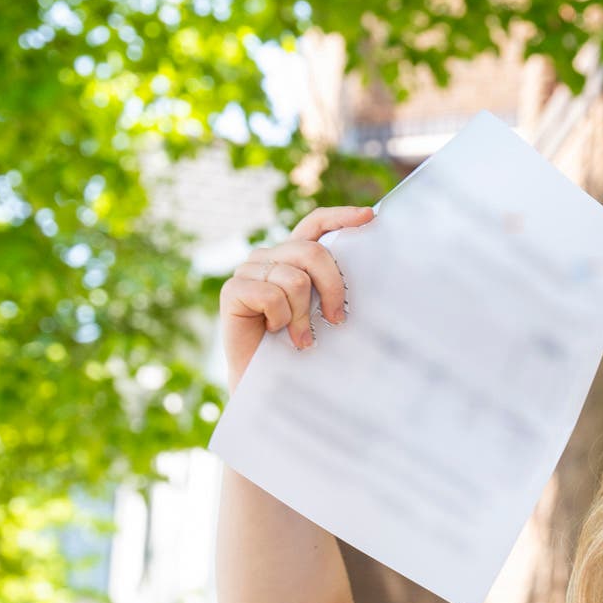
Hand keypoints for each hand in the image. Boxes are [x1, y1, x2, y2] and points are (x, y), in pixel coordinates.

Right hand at [219, 204, 372, 391]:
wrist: (268, 385)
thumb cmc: (300, 349)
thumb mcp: (324, 314)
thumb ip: (333, 288)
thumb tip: (368, 270)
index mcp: (293, 257)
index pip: (315, 224)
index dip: (340, 216)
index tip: (369, 217)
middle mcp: (269, 257)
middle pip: (312, 252)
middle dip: (333, 287)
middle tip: (337, 319)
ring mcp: (248, 271)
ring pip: (295, 278)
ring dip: (303, 315)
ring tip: (301, 337)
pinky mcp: (233, 290)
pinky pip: (272, 295)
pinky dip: (282, 320)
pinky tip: (277, 334)